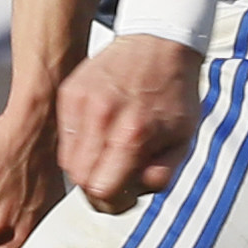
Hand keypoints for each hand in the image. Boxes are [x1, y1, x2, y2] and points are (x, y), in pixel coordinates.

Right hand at [58, 33, 204, 212]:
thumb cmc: (175, 91)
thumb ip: (163, 174)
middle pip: (81, 180)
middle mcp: (102, 118)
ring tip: (111, 155)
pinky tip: (102, 134)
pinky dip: (79, 144)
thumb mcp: (184, 138)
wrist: (159, 43)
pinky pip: (64, 137)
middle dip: (99, 188)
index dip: (114, 204)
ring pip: (68, 162)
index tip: (124, 199)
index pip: (103, 190)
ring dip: (88, 167)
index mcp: (133, 134)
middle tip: (118, 179)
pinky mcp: (69, 93)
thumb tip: (136, 193)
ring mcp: (81, 103)